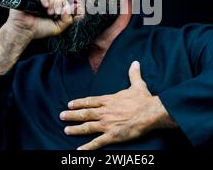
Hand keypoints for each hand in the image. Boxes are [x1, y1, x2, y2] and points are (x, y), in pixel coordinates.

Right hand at [0, 0, 73, 74]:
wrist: (24, 32)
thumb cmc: (39, 28)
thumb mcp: (59, 26)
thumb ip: (68, 18)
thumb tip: (74, 8)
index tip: (70, 8)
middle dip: (60, 1)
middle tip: (57, 13)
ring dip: (53, 2)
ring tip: (50, 13)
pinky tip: (45, 6)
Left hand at [59, 61, 176, 149]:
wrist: (151, 113)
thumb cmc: (144, 99)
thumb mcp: (137, 84)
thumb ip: (133, 74)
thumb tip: (135, 63)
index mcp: (109, 100)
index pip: (90, 101)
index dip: (79, 103)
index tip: (70, 104)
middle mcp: (105, 112)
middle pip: (85, 113)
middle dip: (72, 115)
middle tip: (61, 116)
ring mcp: (107, 124)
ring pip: (87, 127)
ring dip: (76, 129)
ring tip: (66, 130)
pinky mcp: (113, 135)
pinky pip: (98, 142)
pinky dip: (88, 147)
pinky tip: (79, 150)